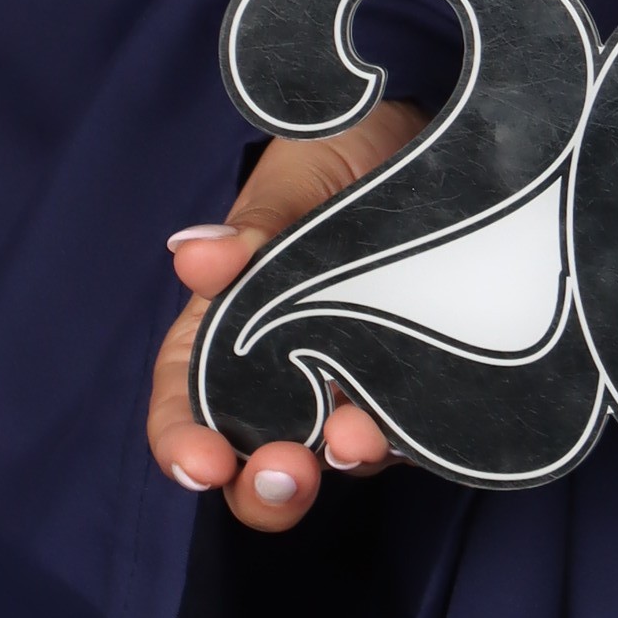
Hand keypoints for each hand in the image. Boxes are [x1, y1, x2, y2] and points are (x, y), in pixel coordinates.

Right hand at [145, 103, 422, 531]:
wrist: (433, 130)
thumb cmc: (343, 154)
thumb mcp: (295, 182)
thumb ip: (253, 230)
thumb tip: (194, 257)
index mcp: (230, 325)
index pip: (187, 404)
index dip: (183, 444)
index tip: (199, 465)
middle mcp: (289, 369)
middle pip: (259, 459)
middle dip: (263, 486)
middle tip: (282, 477)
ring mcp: (358, 380)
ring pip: (339, 456)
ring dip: (342, 462)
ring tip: (352, 443)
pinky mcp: (423, 379)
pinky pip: (413, 427)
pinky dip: (406, 434)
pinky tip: (404, 423)